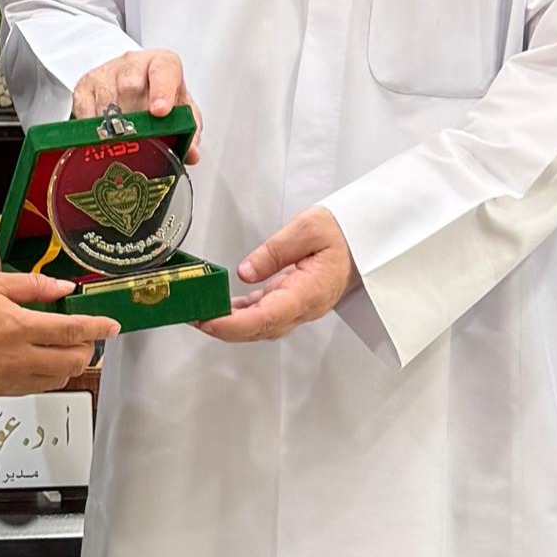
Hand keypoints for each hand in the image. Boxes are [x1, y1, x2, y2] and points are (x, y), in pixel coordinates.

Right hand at [0, 272, 119, 393]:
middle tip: (86, 336)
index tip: (112, 326)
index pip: (71, 331)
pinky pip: (35, 389)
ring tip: (65, 348)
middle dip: (87, 349)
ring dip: (69, 365)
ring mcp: (7, 378)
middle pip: (71, 362)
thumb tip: (64, 288)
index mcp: (17, 327)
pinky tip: (41, 361)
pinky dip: (48, 376)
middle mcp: (16, 357)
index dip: (97, 329)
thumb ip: (33, 286)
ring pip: (57, 379)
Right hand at [70, 50, 202, 163]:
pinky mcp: (85, 86)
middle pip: (131, 86)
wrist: (131, 80)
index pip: (163, 70)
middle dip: (136, 117)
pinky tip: (101, 139)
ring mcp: (106, 73)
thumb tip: (192, 154)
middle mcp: (133, 64)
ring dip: (114, 126)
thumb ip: (189, 128)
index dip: (162, 91)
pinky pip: (85, 109)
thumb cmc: (158, 95)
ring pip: (107, 99)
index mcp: (162, 64)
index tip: (161, 111)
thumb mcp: (179, 108)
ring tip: (121, 144)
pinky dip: (92, 128)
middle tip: (140, 139)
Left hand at [201, 207, 358, 342]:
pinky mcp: (292, 303)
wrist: (363, 242)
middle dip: (223, 328)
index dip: (235, 324)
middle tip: (193, 315)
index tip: (211, 321)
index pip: (268, 316)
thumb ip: (275, 250)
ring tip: (200, 311)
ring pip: (260, 326)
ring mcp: (298, 309)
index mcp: (309, 292)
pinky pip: (263, 316)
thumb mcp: (308, 228)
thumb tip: (245, 271)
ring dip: (229, 324)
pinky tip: (222, 307)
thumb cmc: (343, 233)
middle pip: (260, 328)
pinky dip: (240, 315)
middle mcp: (304, 308)